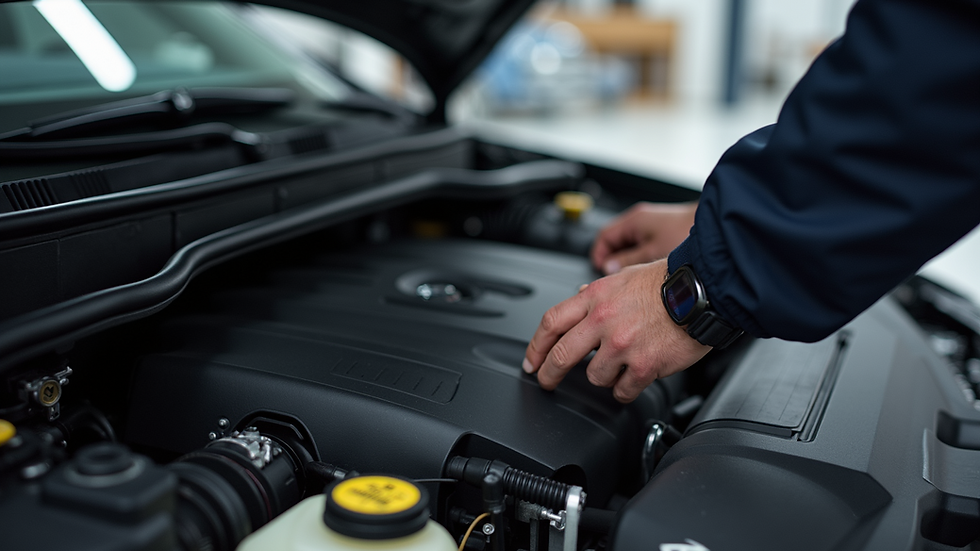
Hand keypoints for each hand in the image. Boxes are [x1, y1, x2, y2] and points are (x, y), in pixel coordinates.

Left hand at [523, 259, 710, 402]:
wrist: (704, 290)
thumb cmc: (669, 282)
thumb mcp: (624, 277)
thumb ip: (597, 293)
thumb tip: (577, 298)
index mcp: (595, 297)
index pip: (551, 323)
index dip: (536, 346)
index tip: (532, 361)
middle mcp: (604, 321)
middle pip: (562, 355)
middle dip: (548, 374)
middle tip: (546, 382)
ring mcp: (623, 345)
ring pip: (595, 377)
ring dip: (603, 376)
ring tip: (620, 364)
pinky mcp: (645, 365)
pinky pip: (623, 390)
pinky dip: (626, 389)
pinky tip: (634, 378)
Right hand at [591, 202, 696, 274]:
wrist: (715, 230)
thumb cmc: (686, 233)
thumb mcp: (651, 251)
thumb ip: (627, 260)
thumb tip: (609, 267)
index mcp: (634, 220)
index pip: (604, 236)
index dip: (599, 254)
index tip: (600, 268)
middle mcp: (641, 219)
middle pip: (615, 240)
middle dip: (613, 258)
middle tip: (614, 275)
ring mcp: (652, 225)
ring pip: (629, 244)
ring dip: (627, 258)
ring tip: (632, 275)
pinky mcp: (662, 231)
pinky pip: (642, 244)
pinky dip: (640, 256)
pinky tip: (647, 269)